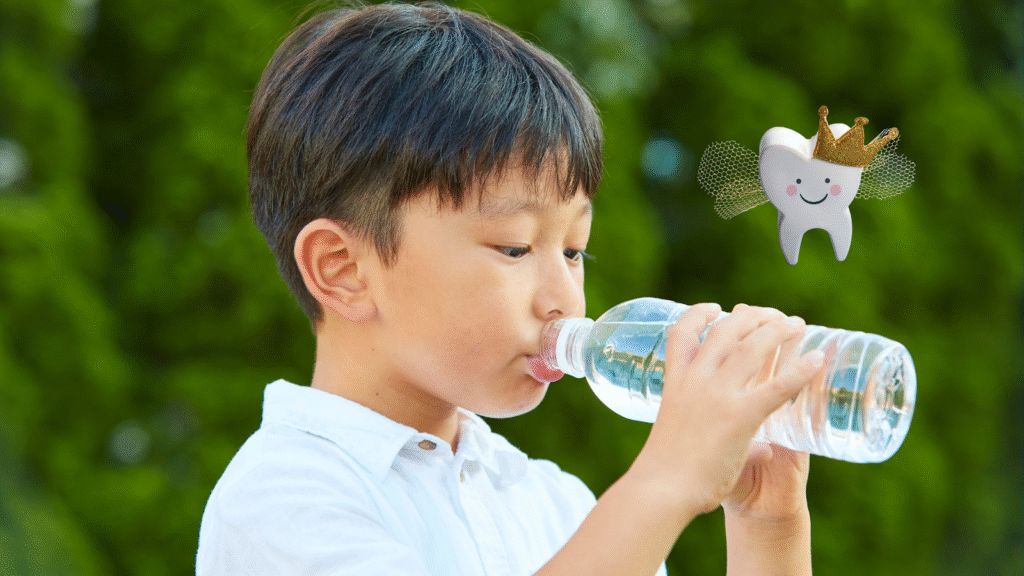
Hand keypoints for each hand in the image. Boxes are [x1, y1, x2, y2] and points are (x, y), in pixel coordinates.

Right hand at [632, 303, 822, 518]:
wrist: (661, 490)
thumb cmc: (666, 471)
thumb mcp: (682, 436)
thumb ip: (725, 437)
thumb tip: (764, 449)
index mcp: (675, 381)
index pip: (682, 332)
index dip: (699, 313)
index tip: (716, 308)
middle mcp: (695, 380)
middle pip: (726, 330)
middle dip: (752, 316)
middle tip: (772, 316)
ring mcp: (718, 395)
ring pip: (753, 347)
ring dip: (778, 330)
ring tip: (796, 324)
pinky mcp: (740, 416)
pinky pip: (778, 387)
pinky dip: (801, 370)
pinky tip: (817, 360)